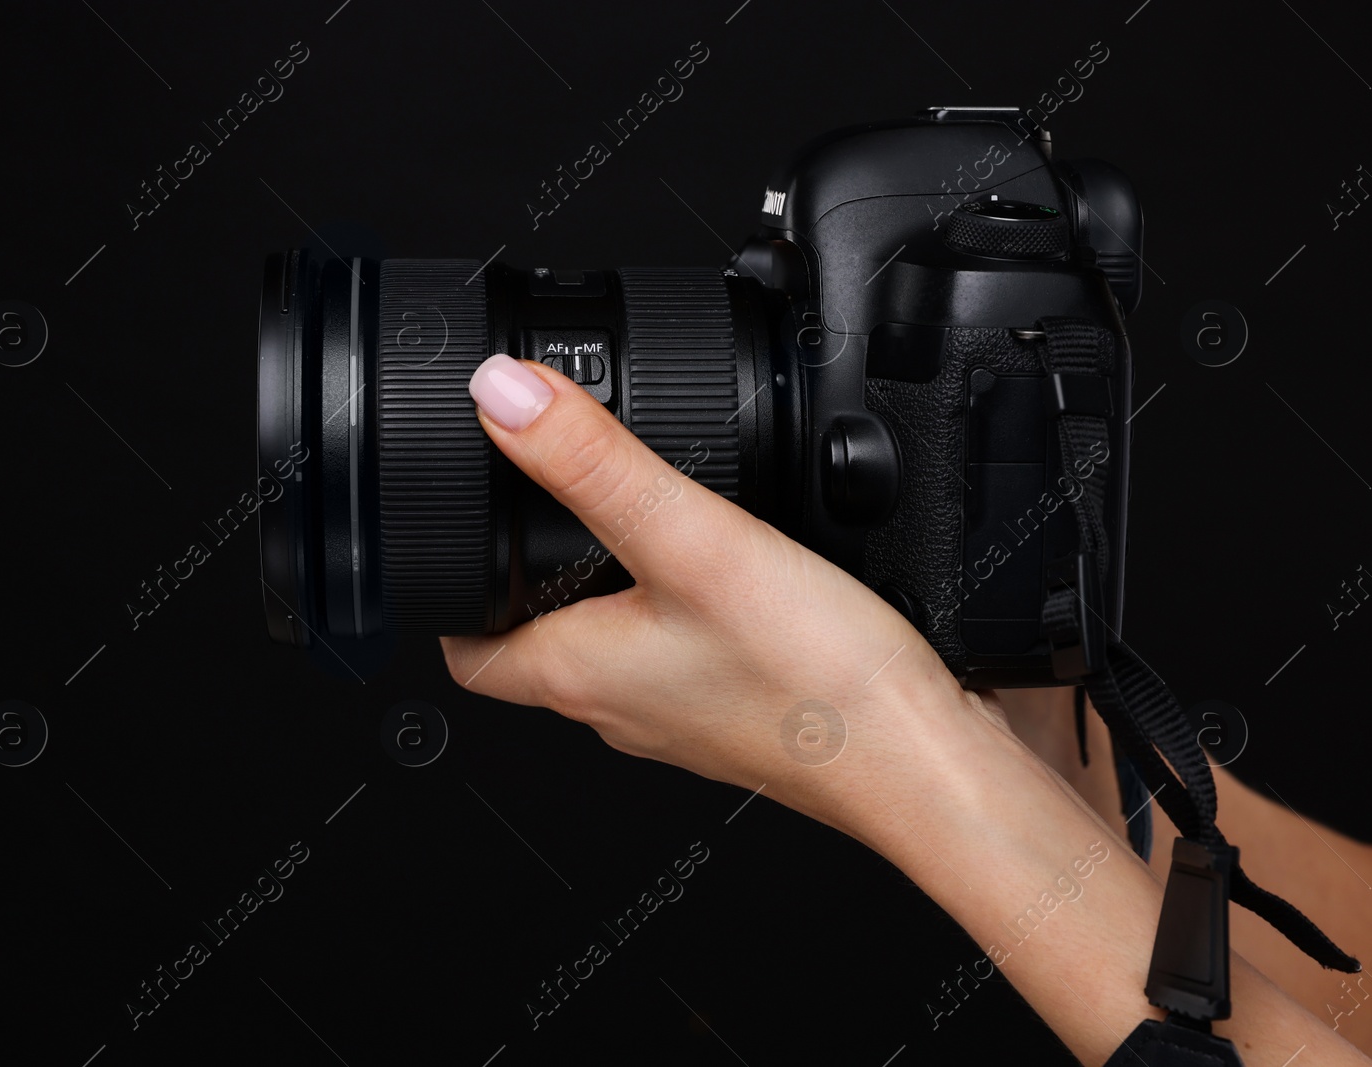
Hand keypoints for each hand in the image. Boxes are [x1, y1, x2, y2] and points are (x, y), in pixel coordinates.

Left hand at [439, 354, 989, 824]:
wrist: (924, 761)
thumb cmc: (816, 682)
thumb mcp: (691, 541)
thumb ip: (595, 462)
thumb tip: (500, 395)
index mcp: (578, 673)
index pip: (465, 652)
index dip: (447, 594)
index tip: (451, 534)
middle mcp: (619, 705)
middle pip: (537, 640)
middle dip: (533, 574)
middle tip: (545, 501)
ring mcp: (680, 714)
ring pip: (613, 644)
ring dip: (610, 585)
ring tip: (636, 516)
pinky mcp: (739, 709)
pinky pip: (683, 653)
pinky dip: (683, 605)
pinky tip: (730, 570)